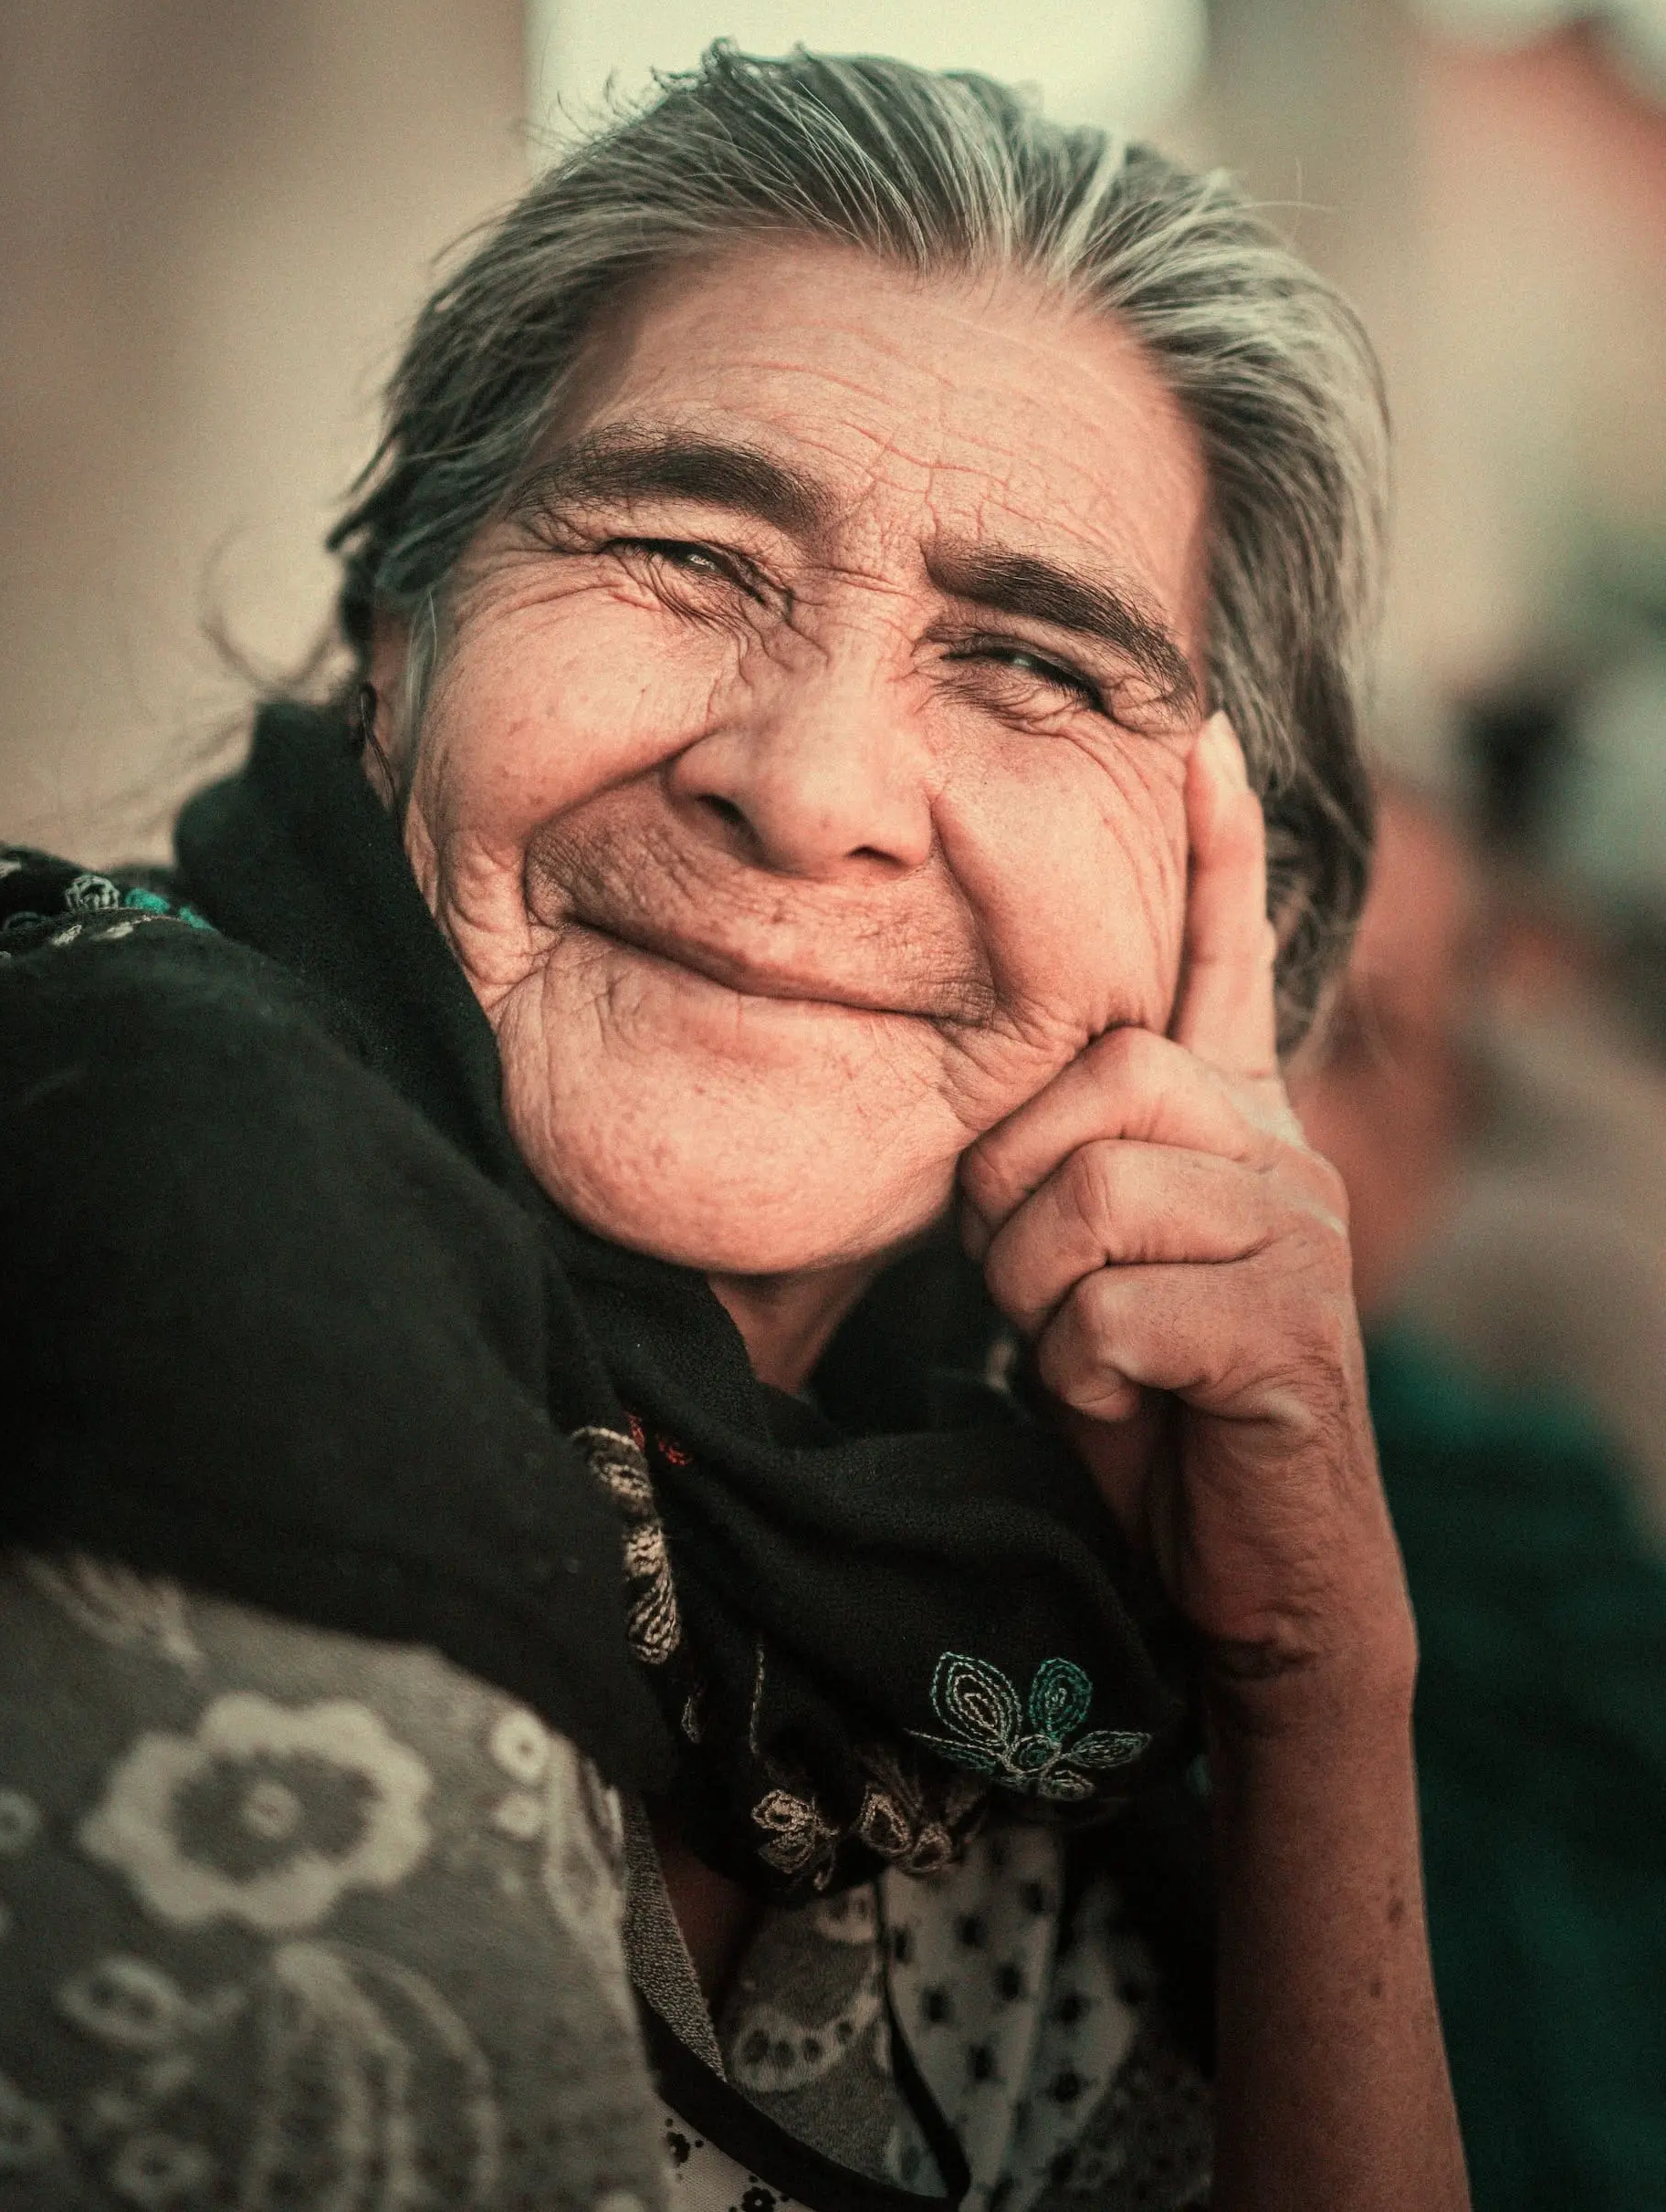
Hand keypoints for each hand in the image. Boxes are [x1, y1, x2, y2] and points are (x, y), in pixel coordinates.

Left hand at [958, 714, 1412, 1718]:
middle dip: (1015, 1192)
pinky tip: (1128, 1404)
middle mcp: (1281, 1149)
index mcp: (1230, 1121)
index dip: (1214, 850)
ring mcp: (1299, 1233)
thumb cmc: (1146, 1409)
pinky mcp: (1292, 1329)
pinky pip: (1112, 1305)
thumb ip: (1069, 1165)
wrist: (1242, 1575)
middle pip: (1100, 1077)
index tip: (1201, 731)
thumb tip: (1007, 1106)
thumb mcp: (1088, 1266)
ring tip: (1085, 1353)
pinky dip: (1081, 1371)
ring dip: (1038, 1292)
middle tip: (1036, 1286)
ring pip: (1094, 1190)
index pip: (1226, 957)